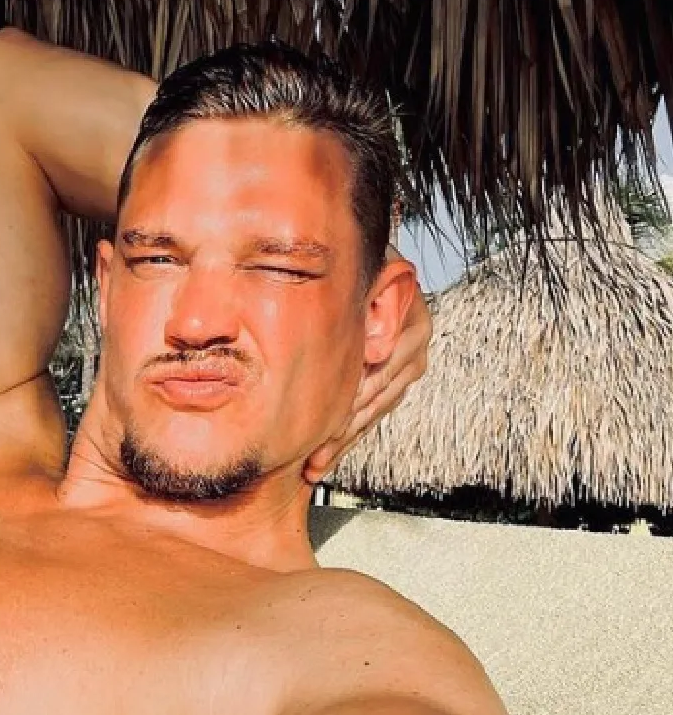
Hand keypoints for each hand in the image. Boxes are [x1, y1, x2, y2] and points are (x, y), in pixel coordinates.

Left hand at [303, 273, 431, 482]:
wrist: (376, 260)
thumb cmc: (366, 265)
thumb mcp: (374, 273)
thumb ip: (376, 306)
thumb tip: (376, 354)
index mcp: (411, 326)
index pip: (378, 376)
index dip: (348, 405)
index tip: (322, 431)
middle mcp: (414, 349)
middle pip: (373, 400)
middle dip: (340, 434)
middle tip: (312, 460)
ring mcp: (406, 366)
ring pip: (370, 412)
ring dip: (342, 442)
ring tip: (314, 468)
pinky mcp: (395, 378)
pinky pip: (371, 411)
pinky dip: (348, 435)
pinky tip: (327, 456)